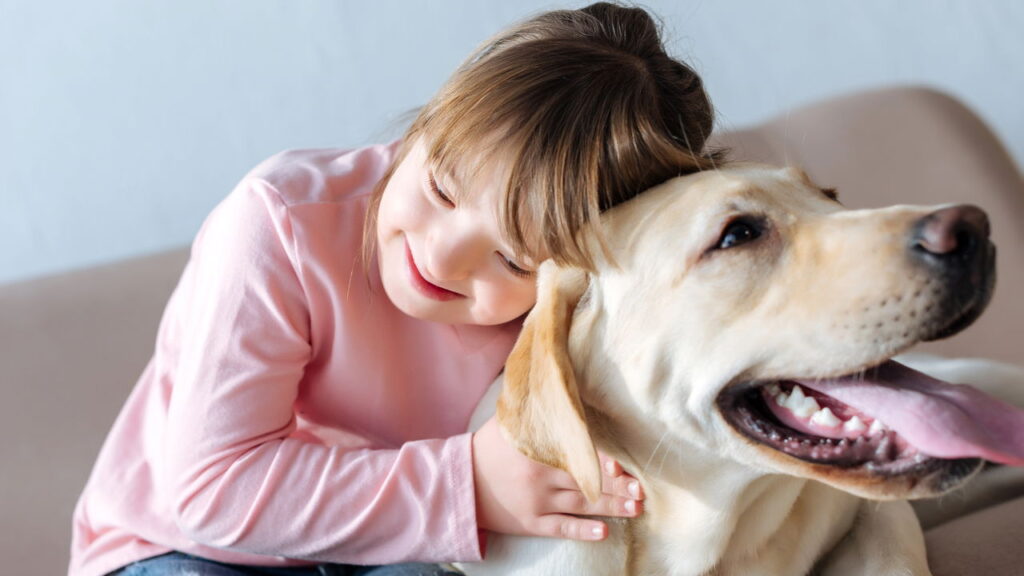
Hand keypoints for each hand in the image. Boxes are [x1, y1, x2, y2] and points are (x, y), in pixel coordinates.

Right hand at [471, 415, 643, 540]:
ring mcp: (536, 501)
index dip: (601, 459)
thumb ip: (535, 400)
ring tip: (636, 508)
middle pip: (586, 480)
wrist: (460, 481)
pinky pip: (561, 528)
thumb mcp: (509, 418)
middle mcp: (539, 475)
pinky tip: (603, 532)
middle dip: (616, 486)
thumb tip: (551, 364)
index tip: (622, 465)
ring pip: (581, 504)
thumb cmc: (491, 445)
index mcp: (536, 446)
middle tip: (642, 490)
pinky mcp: (531, 523)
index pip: (575, 451)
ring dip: (611, 507)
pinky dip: (582, 531)